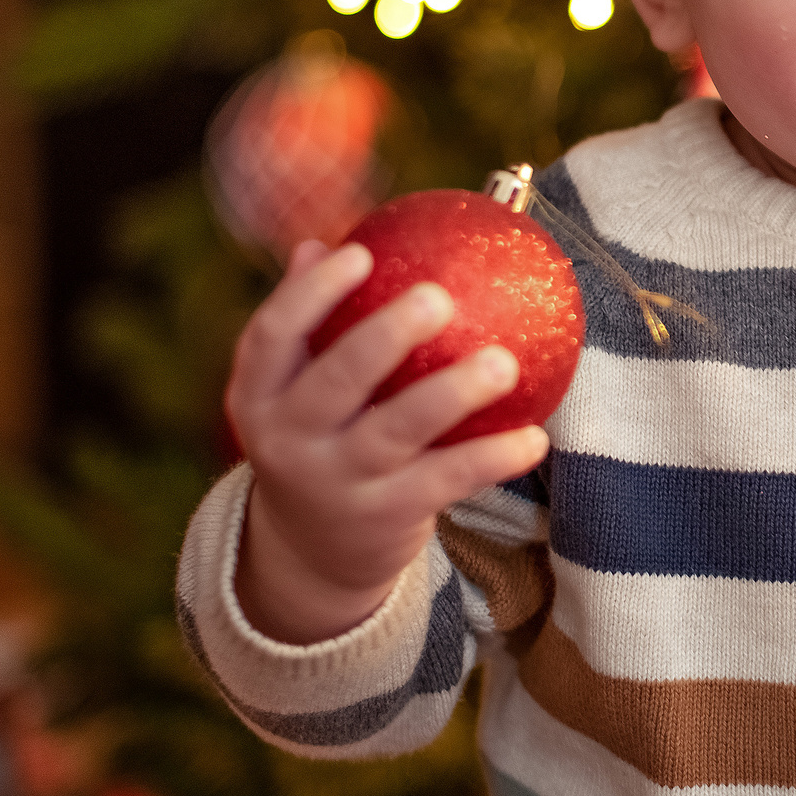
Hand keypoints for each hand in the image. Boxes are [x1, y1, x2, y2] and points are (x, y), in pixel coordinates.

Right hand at [226, 240, 550, 644]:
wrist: (313, 554)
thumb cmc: (319, 438)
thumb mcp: (296, 391)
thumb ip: (314, 325)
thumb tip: (325, 241)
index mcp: (259, 395)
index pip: (273, 335)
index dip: (312, 293)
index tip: (360, 253)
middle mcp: (289, 440)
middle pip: (337, 380)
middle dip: (385, 336)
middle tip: (438, 297)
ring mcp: (337, 482)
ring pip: (398, 431)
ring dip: (453, 393)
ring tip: (505, 361)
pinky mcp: (385, 517)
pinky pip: (447, 481)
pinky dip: (493, 458)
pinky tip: (536, 435)